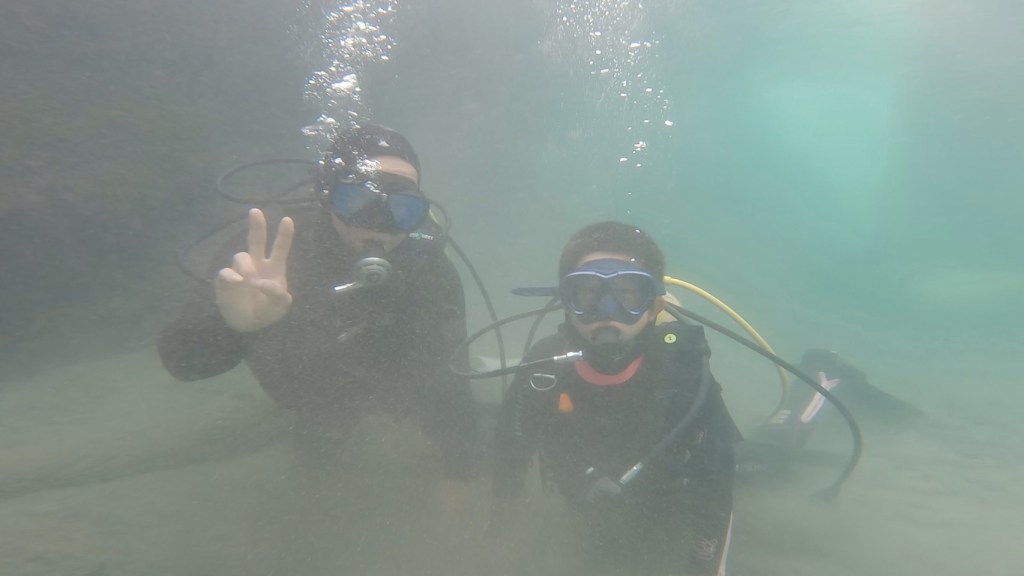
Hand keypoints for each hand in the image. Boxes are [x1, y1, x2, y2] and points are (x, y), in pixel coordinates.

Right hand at [215, 208, 294, 331]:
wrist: (249, 324)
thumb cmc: (267, 310)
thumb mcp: (280, 305)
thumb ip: (277, 293)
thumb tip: (259, 282)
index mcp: (274, 268)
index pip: (280, 248)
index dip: (284, 235)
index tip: (288, 220)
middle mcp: (257, 265)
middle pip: (256, 241)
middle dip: (256, 226)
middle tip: (255, 211)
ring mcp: (240, 271)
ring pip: (241, 257)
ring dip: (246, 266)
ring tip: (249, 281)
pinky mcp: (226, 280)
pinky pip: (226, 272)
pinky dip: (231, 276)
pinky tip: (238, 282)